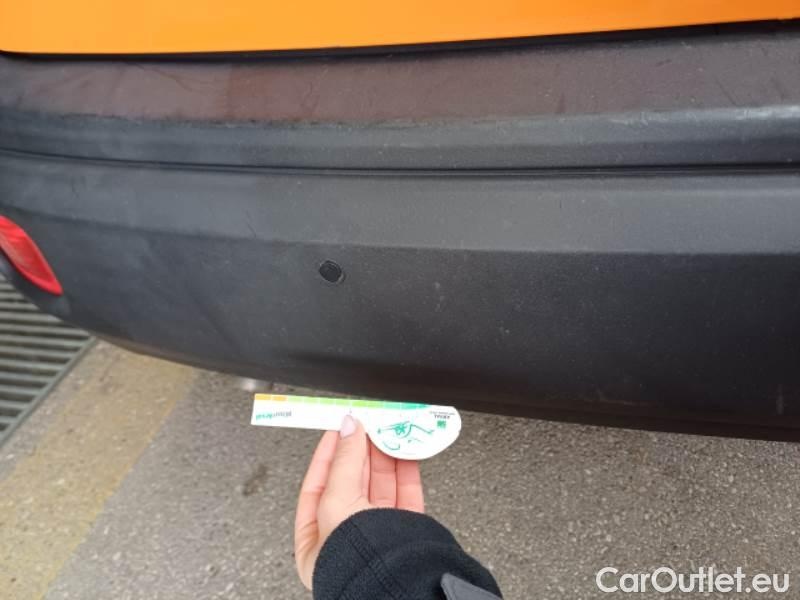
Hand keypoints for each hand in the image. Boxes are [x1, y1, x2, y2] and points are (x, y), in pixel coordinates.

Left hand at [294, 415, 424, 589]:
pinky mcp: (406, 530)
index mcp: (316, 540)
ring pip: (380, 483)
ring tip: (388, 430)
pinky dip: (407, 468)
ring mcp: (378, 533)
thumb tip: (348, 428)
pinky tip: (406, 450)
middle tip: (368, 423)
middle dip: (360, 449)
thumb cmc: (356, 563)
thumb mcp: (336, 503)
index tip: (340, 426)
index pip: (318, 484)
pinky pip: (406, 492)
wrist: (398, 585)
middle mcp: (347, 537)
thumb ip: (344, 462)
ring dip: (385, 454)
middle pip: (352, 480)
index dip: (329, 452)